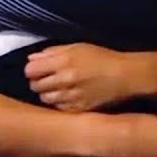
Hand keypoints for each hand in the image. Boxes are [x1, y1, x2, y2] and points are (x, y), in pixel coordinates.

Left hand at [25, 43, 142, 111]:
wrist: (126, 76)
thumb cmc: (102, 57)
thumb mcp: (77, 47)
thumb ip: (52, 52)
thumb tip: (31, 58)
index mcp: (63, 61)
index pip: (30, 70)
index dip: (32, 70)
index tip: (38, 70)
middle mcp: (65, 80)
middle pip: (35, 86)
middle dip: (38, 82)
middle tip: (48, 80)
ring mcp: (71, 96)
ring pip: (45, 99)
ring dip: (48, 94)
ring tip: (59, 89)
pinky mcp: (79, 109)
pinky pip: (58, 108)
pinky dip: (59, 103)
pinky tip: (68, 96)